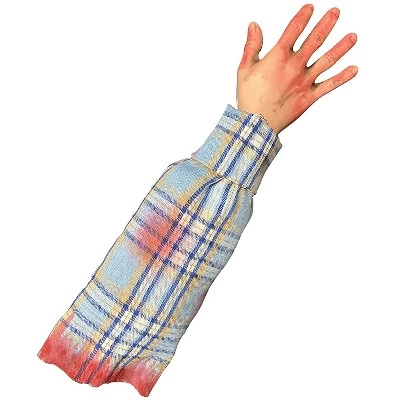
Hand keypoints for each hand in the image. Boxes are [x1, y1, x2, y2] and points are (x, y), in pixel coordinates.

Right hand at [236, 4, 357, 133]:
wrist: (257, 123)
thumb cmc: (249, 98)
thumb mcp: (244, 69)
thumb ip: (252, 46)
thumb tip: (254, 26)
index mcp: (277, 58)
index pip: (293, 30)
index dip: (303, 17)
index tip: (310, 8)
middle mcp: (294, 67)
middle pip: (315, 40)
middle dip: (327, 24)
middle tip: (335, 13)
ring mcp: (304, 82)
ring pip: (327, 60)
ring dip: (341, 47)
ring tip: (353, 37)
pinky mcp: (309, 97)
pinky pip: (329, 85)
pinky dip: (343, 77)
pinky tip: (353, 69)